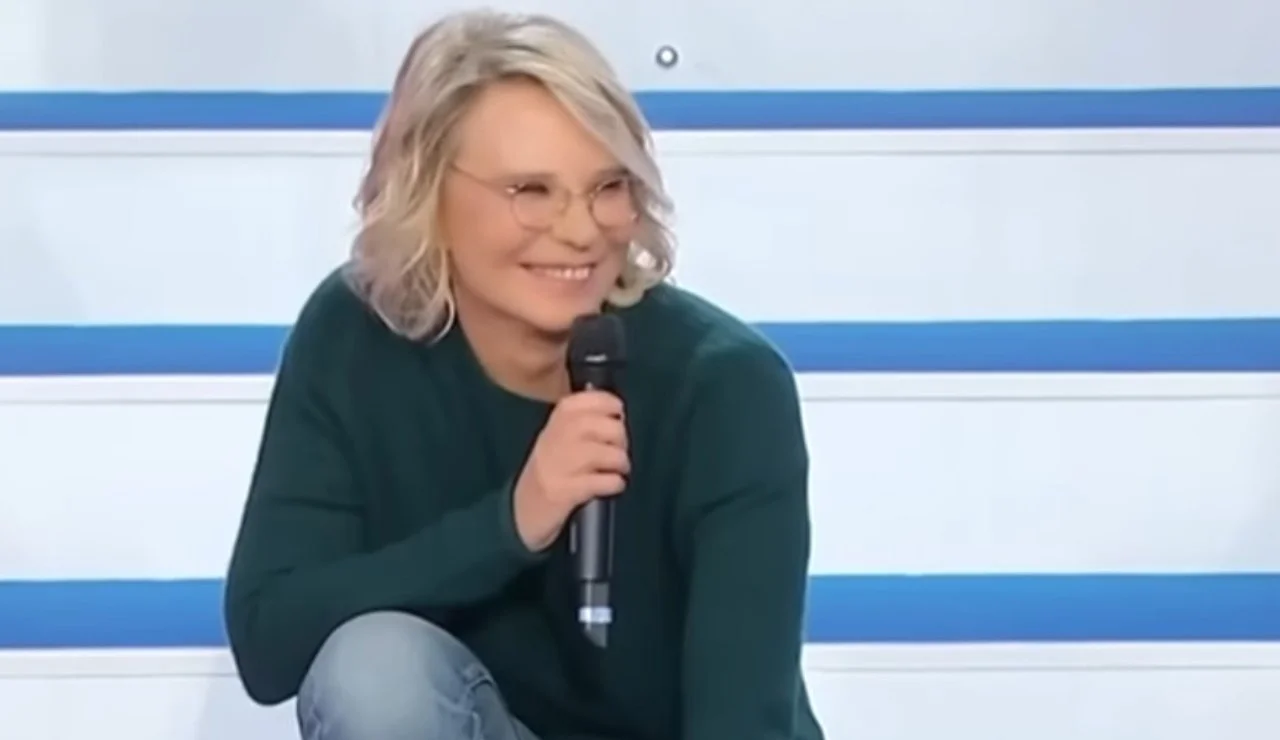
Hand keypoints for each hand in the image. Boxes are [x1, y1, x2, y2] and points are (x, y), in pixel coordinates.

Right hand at [513, 390, 628, 550]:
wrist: (525, 509)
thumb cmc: (553, 468)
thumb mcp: (562, 437)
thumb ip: (585, 422)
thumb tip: (619, 417)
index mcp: (556, 420)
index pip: (586, 400)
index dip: (609, 404)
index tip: (617, 415)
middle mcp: (554, 438)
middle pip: (599, 426)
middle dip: (620, 437)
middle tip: (620, 449)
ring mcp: (556, 465)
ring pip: (601, 453)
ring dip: (619, 461)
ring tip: (620, 469)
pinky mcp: (562, 492)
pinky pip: (598, 482)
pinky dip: (613, 482)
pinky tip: (614, 485)